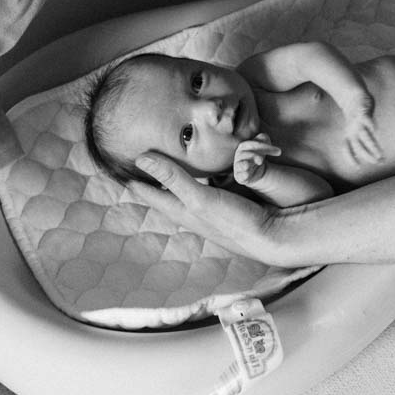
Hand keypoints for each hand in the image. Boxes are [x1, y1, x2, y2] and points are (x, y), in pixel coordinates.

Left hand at [125, 153, 283, 264]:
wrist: (274, 236)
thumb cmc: (236, 220)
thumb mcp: (200, 198)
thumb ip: (173, 178)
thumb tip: (141, 158)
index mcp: (183, 211)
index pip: (151, 194)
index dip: (136, 183)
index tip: (120, 170)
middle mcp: (194, 211)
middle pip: (166, 195)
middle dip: (152, 182)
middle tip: (138, 168)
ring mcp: (212, 209)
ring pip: (185, 193)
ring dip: (174, 182)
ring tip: (165, 169)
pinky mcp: (230, 204)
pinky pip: (205, 190)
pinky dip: (197, 180)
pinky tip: (205, 177)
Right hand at [232, 135, 280, 185]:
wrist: (256, 170)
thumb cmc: (258, 154)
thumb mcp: (263, 146)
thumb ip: (263, 139)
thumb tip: (264, 137)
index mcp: (244, 146)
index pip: (253, 144)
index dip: (265, 146)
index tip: (279, 152)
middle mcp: (239, 156)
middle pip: (246, 154)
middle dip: (255, 156)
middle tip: (261, 160)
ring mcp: (239, 167)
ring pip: (240, 165)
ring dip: (245, 165)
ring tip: (248, 165)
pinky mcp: (240, 177)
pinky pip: (240, 176)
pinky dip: (243, 175)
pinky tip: (247, 174)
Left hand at [344, 98, 381, 163]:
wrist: (352, 96)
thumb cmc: (355, 116)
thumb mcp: (354, 128)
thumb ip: (358, 140)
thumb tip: (361, 154)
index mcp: (348, 134)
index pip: (347, 149)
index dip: (350, 158)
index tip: (358, 167)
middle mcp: (352, 130)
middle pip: (358, 146)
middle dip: (367, 155)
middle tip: (378, 162)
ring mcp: (357, 121)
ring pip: (365, 136)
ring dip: (372, 146)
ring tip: (381, 154)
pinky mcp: (363, 112)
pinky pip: (366, 120)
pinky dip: (371, 125)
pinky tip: (375, 130)